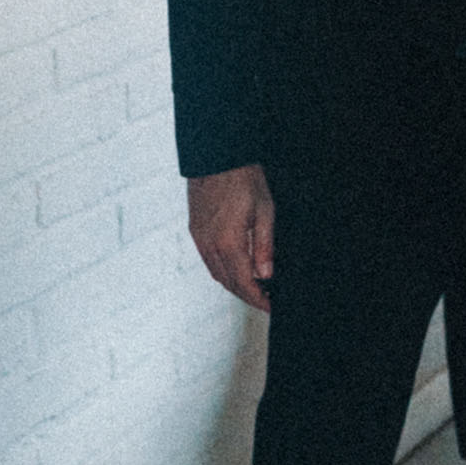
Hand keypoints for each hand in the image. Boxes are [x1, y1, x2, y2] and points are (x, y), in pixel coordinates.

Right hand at [187, 164, 275, 310]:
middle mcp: (209, 246)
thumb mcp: (265, 210)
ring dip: (234, 285)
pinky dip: (222, 271)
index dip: (258, 299)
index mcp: (228, 244)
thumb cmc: (243, 180)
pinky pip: (208, 261)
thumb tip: (266, 276)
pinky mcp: (195, 231)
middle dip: (247, 296)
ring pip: (216, 274)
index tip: (270, 306)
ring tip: (253, 288)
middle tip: (265, 300)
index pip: (244, 283)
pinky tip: (234, 268)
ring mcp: (199, 239)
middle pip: (228, 283)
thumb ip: (265, 246)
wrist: (215, 157)